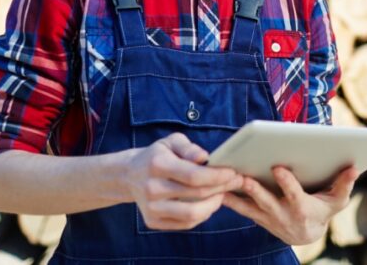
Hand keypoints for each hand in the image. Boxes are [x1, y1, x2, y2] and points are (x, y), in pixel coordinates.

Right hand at [124, 133, 242, 229]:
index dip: (217, 176)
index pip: (193, 175)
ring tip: (223, 193)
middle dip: (222, 188)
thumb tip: (204, 157)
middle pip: (196, 194)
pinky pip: (185, 223)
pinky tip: (209, 203)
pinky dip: (202, 215)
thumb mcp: (171, 142)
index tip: (233, 172)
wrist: (129, 175)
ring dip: (214, 204)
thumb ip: (189, 148)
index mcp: (157, 165)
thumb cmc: (157, 155)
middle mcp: (152, 188)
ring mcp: (151, 208)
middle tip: (236, 181)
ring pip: (192, 214)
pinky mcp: (152, 221)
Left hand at [222, 165, 358, 245]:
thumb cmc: (323, 211)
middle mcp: (284, 215)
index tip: (278, 167)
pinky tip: (215, 189)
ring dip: (235, 196)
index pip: (294, 194)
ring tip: (220, 184)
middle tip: (242, 177)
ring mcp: (268, 218)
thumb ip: (344, 184)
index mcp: (303, 209)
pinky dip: (230, 200)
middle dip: (255, 190)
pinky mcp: (258, 218)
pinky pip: (241, 209)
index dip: (286, 182)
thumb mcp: (337, 200)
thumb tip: (354, 167)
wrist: (307, 234)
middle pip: (267, 202)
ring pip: (249, 207)